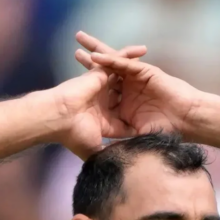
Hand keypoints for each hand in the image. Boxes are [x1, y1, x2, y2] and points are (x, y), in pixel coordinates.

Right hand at [52, 38, 147, 158]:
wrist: (57, 118)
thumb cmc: (73, 134)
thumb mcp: (94, 149)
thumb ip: (107, 156)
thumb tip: (118, 169)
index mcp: (105, 118)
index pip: (126, 117)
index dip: (140, 119)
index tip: (156, 121)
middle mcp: (105, 101)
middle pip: (128, 94)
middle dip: (143, 93)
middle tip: (161, 92)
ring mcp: (102, 86)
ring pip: (124, 76)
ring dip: (139, 69)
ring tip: (156, 66)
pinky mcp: (99, 73)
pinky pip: (117, 60)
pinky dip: (128, 55)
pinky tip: (142, 50)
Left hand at [75, 31, 202, 135]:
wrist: (186, 121)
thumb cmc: (166, 130)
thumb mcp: (137, 134)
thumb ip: (121, 138)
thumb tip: (104, 151)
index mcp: (125, 101)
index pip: (103, 91)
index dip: (88, 86)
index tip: (73, 82)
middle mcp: (129, 87)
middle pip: (105, 71)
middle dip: (89, 61)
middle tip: (75, 48)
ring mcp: (136, 78)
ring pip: (113, 61)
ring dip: (97, 51)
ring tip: (80, 38)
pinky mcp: (145, 72)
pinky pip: (124, 64)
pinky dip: (111, 60)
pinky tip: (96, 56)